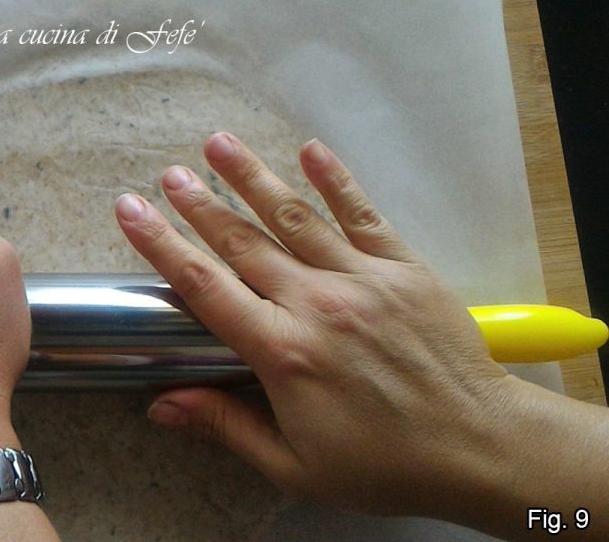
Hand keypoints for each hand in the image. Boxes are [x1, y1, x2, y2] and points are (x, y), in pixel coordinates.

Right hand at [114, 133, 515, 517]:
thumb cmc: (383, 465)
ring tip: (219, 143)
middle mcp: (316, 304)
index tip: (131, 211)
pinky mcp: (404, 268)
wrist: (478, 447)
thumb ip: (226, 425)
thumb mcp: (294, 466)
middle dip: (200, 204)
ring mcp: (363, 279)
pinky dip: (335, 180)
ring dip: (253, 178)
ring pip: (295, 218)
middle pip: (244, 242)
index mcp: (282, 352)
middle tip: (169, 174)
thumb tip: (161, 405)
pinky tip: (310, 149)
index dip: (162, 245)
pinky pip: (363, 215)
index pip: (206, 287)